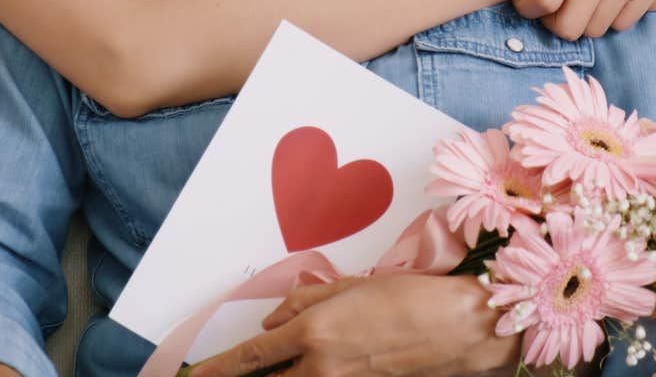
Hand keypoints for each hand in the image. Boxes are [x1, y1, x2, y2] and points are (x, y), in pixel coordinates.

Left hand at [184, 275, 514, 376]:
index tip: (193, 376)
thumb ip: (305, 302)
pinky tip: (302, 374)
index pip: (250, 357)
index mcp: (313, 331)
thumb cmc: (410, 297)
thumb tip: (271, 321)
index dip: (216, 370)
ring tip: (261, 375)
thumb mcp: (351, 287)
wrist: (461, 329)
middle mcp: (321, 367)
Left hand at [486, 0, 655, 38]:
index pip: (544, 0)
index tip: (524, 1)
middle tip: (547, 7)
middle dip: (552, 22)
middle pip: (570, 26)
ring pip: (598, 28)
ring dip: (581, 20)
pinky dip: (609, 15)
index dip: (527, 8)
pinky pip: (626, 20)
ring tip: (573, 1)